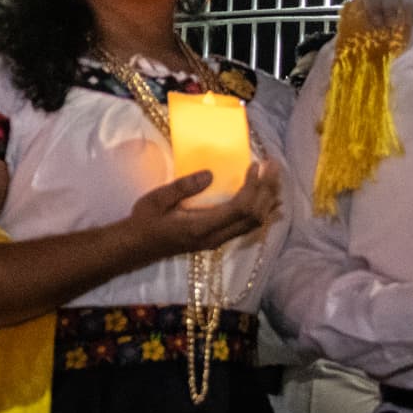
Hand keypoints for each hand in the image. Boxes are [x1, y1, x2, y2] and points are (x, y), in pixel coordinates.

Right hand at [124, 161, 281, 260]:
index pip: (240, 208)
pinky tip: (270, 202)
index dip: (253, 187)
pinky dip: (262, 211)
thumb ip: (183, 187)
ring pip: (255, 224)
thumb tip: (210, 174)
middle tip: (272, 166)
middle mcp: (215, 237)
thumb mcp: (157, 199)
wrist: (137, 246)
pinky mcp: (217, 239)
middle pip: (254, 216)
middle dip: (267, 190)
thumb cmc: (145, 220)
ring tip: (275, 179)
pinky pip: (248, 227)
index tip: (254, 165)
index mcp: (202, 227)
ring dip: (267, 200)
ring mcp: (218, 241)